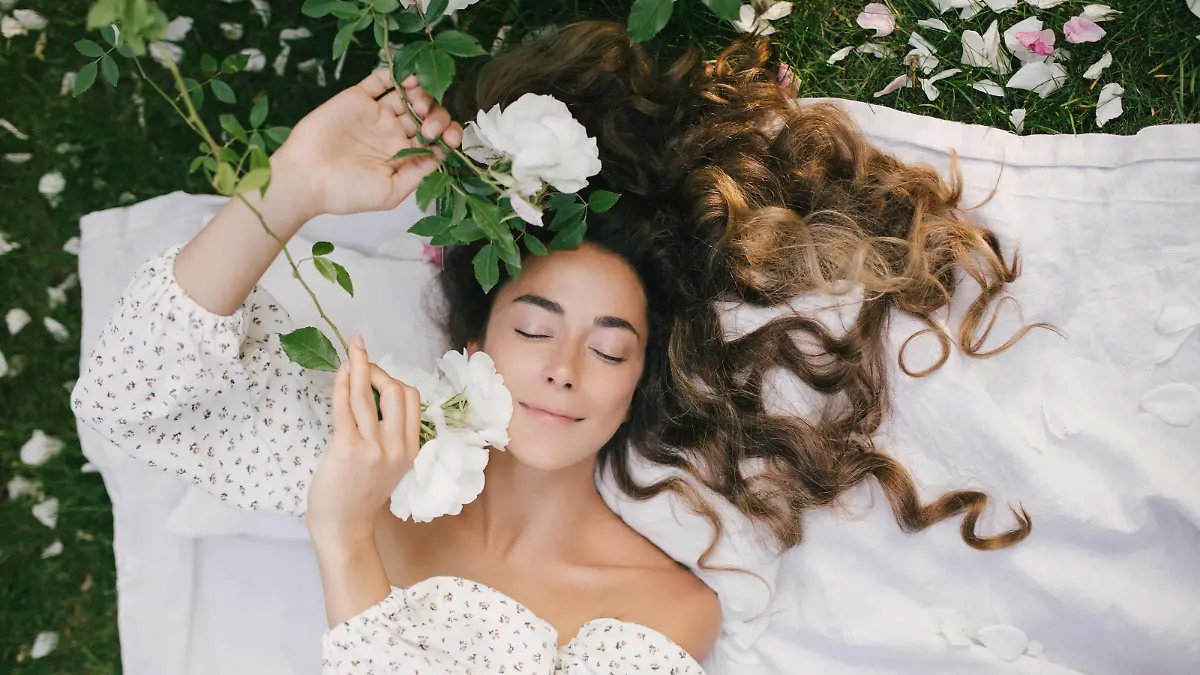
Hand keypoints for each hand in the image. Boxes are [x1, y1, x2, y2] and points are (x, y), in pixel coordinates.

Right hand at [271, 70, 463, 217]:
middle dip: (436, 114)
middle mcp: (392, 133)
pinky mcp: (357, 99)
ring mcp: (375, 115)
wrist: (307, 179)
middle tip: (428, 126)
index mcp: (402, 155)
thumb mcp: (390, 193)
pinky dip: (393, 74)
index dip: (448, 134)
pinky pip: (378, 81)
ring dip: (420, 93)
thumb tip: (441, 156)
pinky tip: (405, 77)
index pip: (434, 139)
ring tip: (419, 101)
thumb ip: (417, 174)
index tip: (449, 139)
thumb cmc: (346, 192)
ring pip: (407, 95)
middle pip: (425, 114)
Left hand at [307, 335, 421, 548]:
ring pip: (369, 396)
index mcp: (411, 449)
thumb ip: (390, 436)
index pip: (412, 400)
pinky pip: (346, 409)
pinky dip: (343, 386)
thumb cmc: (360, 495)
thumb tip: (376, 397)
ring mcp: (373, 448)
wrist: (344, 527)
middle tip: (360, 361)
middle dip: (377, 370)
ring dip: (359, 367)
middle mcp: (396, 447)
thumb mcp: (389, 466)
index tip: (376, 373)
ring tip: (351, 350)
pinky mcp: (348, 449)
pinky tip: (340, 373)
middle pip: (396, 392)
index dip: (394, 379)